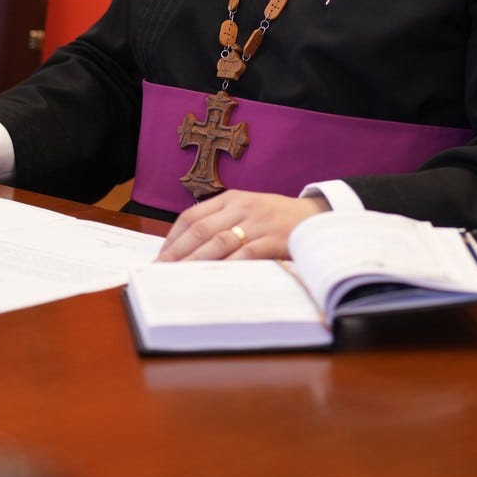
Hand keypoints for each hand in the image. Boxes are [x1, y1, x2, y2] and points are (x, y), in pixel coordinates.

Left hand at [156, 190, 328, 261]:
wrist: (317, 217)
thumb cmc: (277, 220)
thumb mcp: (248, 211)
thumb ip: (222, 223)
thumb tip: (188, 252)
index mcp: (231, 198)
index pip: (192, 216)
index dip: (172, 238)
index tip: (160, 258)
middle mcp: (242, 206)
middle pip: (201, 229)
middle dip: (177, 253)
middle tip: (161, 273)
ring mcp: (258, 221)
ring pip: (219, 241)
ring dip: (195, 261)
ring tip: (179, 278)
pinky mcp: (274, 238)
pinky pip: (246, 253)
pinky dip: (227, 266)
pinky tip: (214, 278)